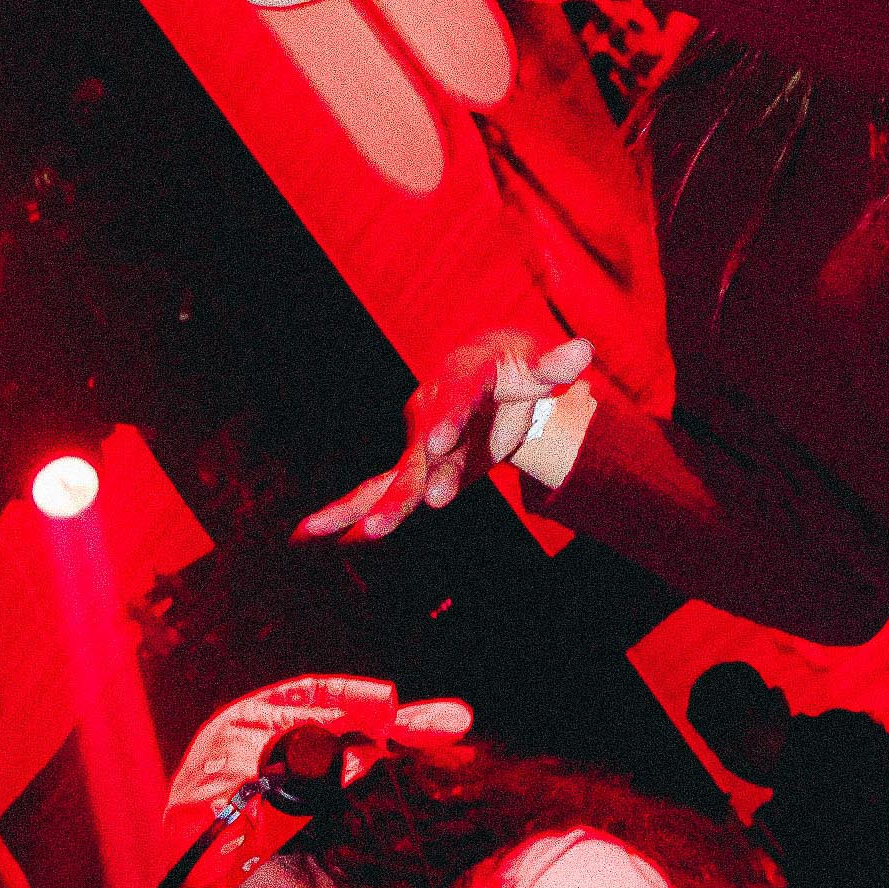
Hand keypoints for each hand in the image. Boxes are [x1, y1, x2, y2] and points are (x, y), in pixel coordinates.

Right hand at [295, 334, 595, 539]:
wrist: (485, 372)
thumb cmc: (516, 367)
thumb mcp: (539, 364)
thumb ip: (556, 364)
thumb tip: (583, 351)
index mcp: (463, 379)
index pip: (457, 399)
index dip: (448, 419)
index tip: (437, 442)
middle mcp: (433, 412)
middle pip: (421, 449)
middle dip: (413, 478)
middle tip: (411, 504)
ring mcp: (421, 444)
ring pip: (395, 478)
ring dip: (371, 507)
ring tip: (336, 535)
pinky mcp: (418, 469)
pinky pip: (377, 492)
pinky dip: (344, 512)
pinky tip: (305, 536)